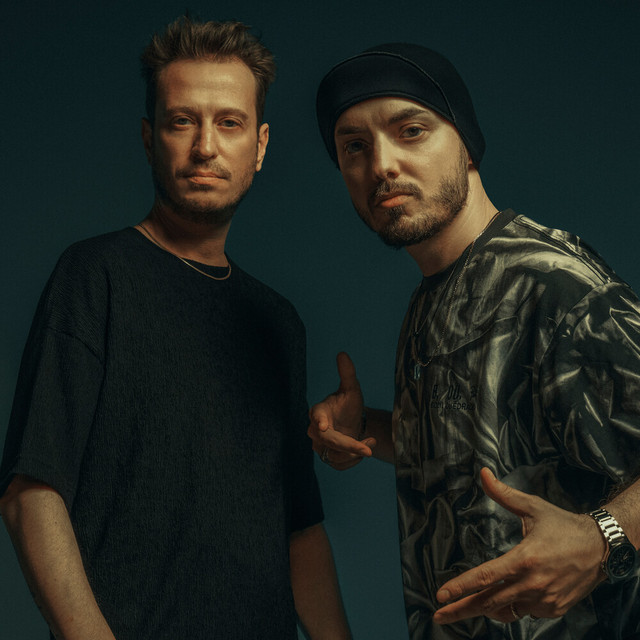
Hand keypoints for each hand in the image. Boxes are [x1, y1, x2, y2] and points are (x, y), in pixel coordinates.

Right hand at [308, 352, 374, 469]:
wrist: (352, 422)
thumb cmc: (348, 404)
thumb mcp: (351, 389)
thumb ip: (347, 373)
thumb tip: (342, 354)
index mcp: (319, 411)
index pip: (317, 416)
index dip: (319, 421)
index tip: (324, 426)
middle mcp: (315, 431)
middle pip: (330, 441)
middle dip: (349, 446)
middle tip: (368, 448)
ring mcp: (320, 446)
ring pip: (336, 456)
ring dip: (356, 453)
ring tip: (370, 441)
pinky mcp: (328, 458)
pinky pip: (341, 464)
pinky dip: (355, 460)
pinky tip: (364, 448)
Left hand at [433, 467, 605, 624]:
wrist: (600, 548)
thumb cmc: (563, 525)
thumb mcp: (533, 507)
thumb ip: (504, 494)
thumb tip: (483, 473)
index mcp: (524, 559)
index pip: (485, 576)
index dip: (460, 587)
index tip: (441, 595)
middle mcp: (532, 583)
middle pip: (488, 601)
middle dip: (461, 609)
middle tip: (439, 615)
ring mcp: (544, 600)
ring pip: (506, 610)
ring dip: (486, 609)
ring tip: (465, 609)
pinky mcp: (554, 609)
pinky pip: (525, 612)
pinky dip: (513, 605)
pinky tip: (509, 596)